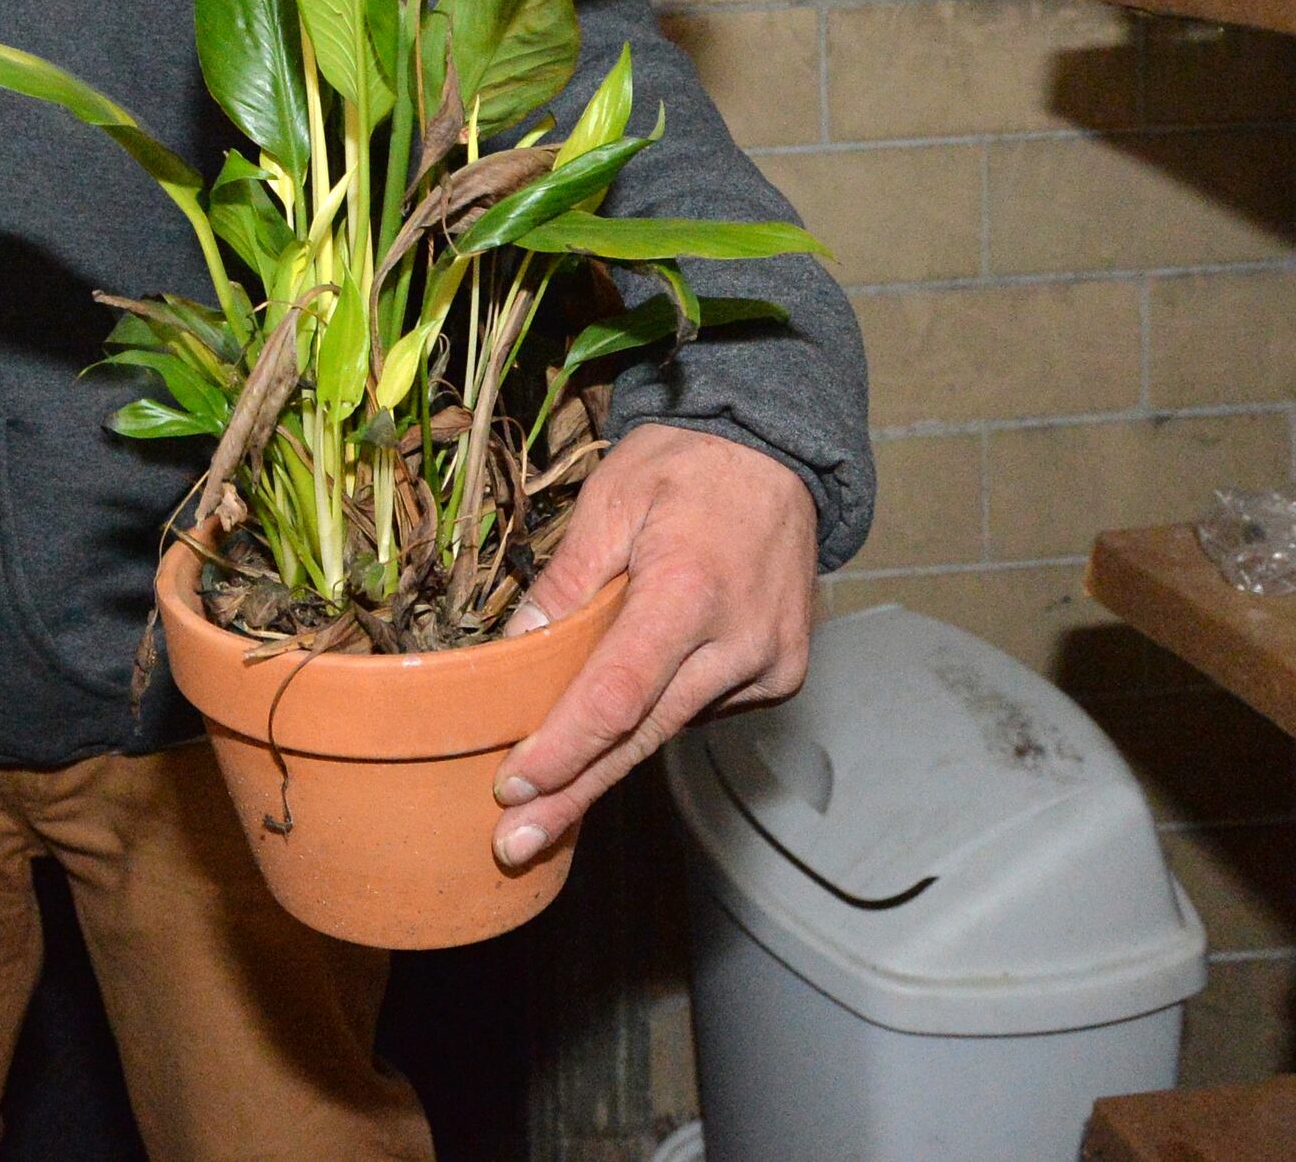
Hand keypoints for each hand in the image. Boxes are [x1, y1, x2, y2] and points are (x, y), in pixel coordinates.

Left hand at [490, 424, 815, 869]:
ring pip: (671, 728)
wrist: (777, 451)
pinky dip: (657, 716)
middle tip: (515, 843)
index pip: (618, 695)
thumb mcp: (610, 502)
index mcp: (689, 592)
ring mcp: (769, 662)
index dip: (564, 750)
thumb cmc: (685, 467)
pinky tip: (622, 715)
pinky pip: (703, 708)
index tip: (513, 788)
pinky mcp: (782, 672)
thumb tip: (514, 650)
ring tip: (547, 803)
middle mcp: (739, 640)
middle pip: (643, 735)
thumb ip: (565, 582)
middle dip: (574, 793)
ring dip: (609, 762)